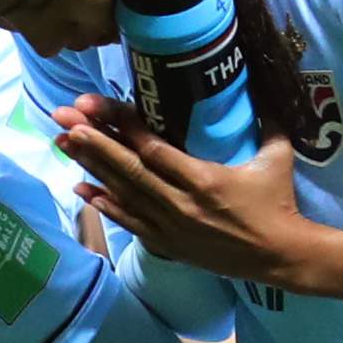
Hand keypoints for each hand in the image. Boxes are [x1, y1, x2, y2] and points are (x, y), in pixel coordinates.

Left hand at [58, 90, 331, 288]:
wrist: (279, 256)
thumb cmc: (277, 202)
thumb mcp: (277, 156)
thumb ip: (266, 119)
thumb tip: (260, 85)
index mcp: (205, 180)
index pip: (154, 150)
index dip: (123, 127)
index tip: (97, 107)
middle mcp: (180, 204)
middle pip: (128, 169)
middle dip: (93, 142)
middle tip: (64, 119)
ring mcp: (170, 227)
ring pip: (124, 194)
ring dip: (91, 167)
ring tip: (62, 143)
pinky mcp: (167, 245)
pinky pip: (130, 222)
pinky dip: (105, 205)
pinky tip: (81, 189)